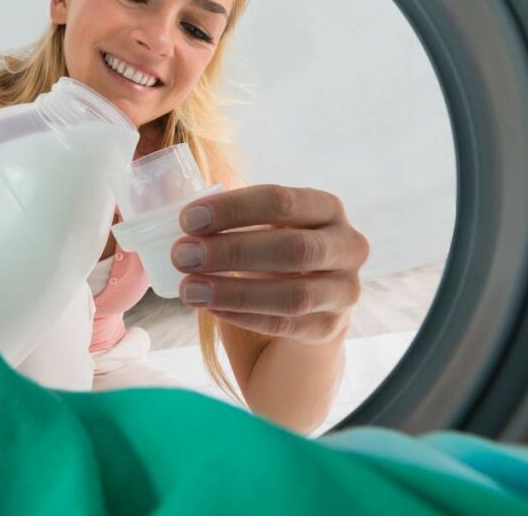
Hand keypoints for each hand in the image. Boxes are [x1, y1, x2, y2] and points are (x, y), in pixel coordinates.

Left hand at [172, 185, 368, 344]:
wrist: (310, 302)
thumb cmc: (273, 250)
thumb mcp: (263, 225)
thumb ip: (230, 218)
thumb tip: (180, 221)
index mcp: (326, 207)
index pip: (282, 201)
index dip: (232, 209)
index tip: (187, 219)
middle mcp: (347, 246)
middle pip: (292, 248)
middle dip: (231, 251)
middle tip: (182, 254)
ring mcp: (344, 290)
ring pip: (294, 295)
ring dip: (234, 291)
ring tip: (189, 289)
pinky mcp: (330, 327)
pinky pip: (286, 325)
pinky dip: (244, 316)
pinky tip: (210, 308)